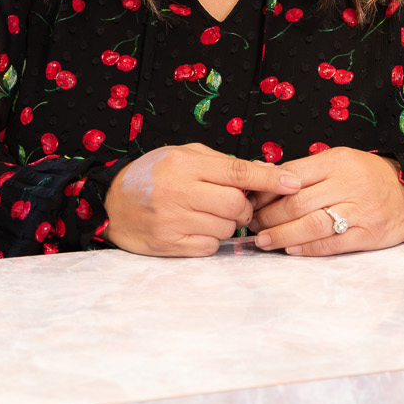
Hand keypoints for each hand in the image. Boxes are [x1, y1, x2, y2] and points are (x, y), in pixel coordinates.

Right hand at [105, 143, 302, 256]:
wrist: (110, 203)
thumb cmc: (152, 175)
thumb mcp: (184, 156)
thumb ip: (223, 163)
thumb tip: (265, 170)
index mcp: (184, 164)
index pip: (237, 172)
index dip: (269, 179)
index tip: (292, 183)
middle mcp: (177, 191)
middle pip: (236, 204)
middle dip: (244, 208)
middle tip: (233, 205)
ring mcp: (172, 220)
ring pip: (226, 228)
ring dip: (226, 224)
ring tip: (207, 215)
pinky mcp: (168, 244)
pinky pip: (210, 247)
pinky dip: (211, 240)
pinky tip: (196, 229)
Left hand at [251, 148, 403, 255]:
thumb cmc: (369, 177)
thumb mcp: (340, 161)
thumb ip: (305, 170)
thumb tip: (262, 175)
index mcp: (338, 161)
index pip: (291, 175)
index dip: (266, 191)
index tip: (252, 201)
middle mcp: (349, 184)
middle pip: (297, 202)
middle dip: (269, 216)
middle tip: (254, 225)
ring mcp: (360, 211)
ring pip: (311, 225)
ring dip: (281, 235)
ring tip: (264, 241)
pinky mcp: (368, 235)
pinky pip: (331, 244)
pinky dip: (306, 248)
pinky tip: (290, 249)